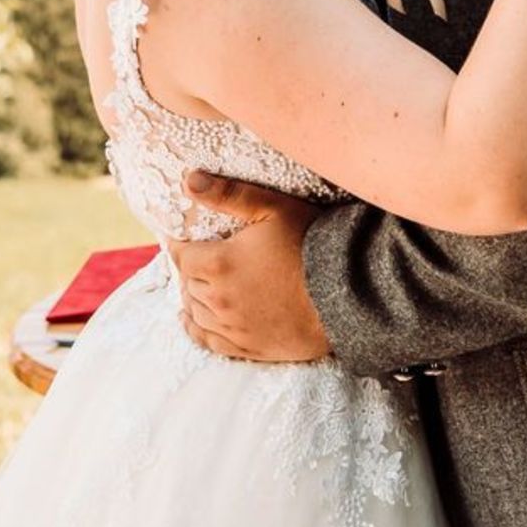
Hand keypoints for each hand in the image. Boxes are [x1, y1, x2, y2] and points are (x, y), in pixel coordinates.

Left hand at [170, 174, 330, 361]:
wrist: (348, 293)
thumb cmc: (311, 245)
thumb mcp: (273, 209)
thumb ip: (229, 194)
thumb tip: (190, 180)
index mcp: (219, 264)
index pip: (181, 256)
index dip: (179, 245)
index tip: (180, 239)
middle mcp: (219, 299)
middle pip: (188, 283)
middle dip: (190, 269)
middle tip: (199, 258)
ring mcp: (233, 326)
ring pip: (195, 310)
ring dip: (193, 295)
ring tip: (199, 284)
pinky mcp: (248, 346)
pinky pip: (208, 340)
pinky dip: (194, 327)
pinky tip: (190, 319)